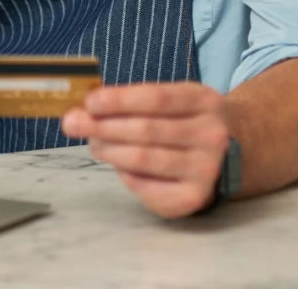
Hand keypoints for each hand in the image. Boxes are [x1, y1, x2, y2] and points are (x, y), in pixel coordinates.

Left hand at [61, 82, 230, 218]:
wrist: (225, 156)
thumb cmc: (182, 122)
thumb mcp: (170, 101)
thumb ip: (133, 102)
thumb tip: (84, 107)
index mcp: (204, 101)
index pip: (157, 98)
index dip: (119, 100)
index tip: (89, 102)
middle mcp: (211, 135)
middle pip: (147, 130)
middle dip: (103, 126)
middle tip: (73, 123)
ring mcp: (206, 169)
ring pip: (144, 159)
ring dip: (109, 150)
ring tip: (94, 144)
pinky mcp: (193, 198)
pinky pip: (146, 187)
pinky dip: (125, 174)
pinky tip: (120, 164)